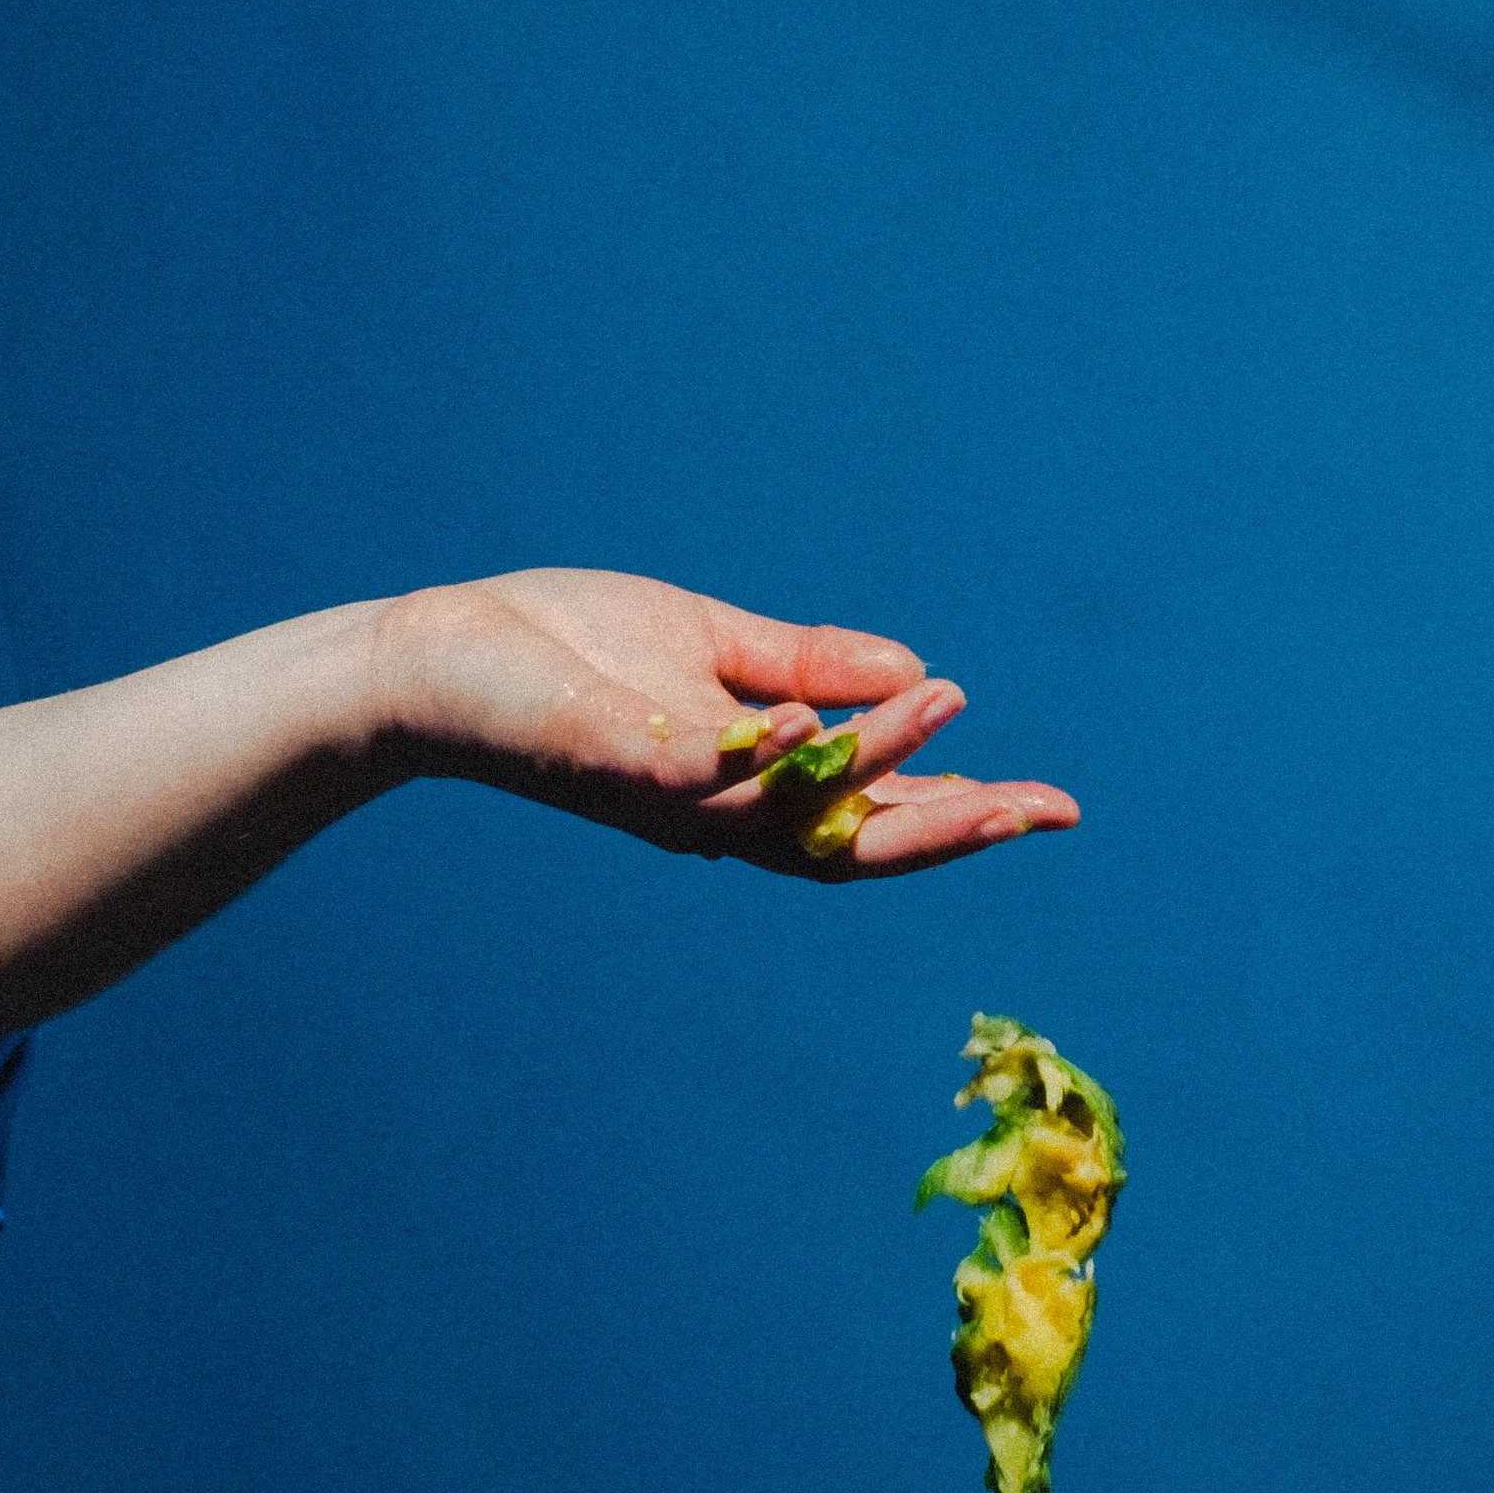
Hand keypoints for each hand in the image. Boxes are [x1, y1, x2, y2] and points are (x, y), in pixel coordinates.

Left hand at [377, 570, 1078, 877]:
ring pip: (793, 810)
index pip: (876, 814)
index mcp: (752, 787)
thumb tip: (919, 673)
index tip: (1052, 806)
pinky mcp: (616, 766)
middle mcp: (720, 815)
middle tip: (1043, 810)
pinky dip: (759, 753)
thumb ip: (807, 665)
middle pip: (856, 846)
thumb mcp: (713, 646)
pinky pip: (699, 777)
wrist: (441, 656)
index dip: (963, 812)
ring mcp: (669, 800)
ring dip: (877, 760)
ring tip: (949, 704)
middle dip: (952, 828)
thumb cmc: (569, 651)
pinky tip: (809, 722)